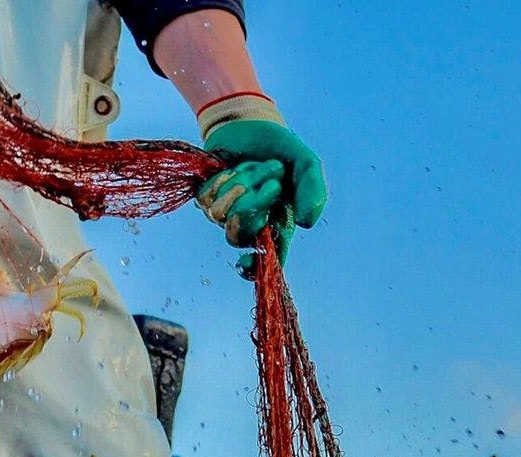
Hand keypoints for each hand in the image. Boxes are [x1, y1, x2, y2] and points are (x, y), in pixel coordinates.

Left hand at [197, 96, 326, 276]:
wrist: (250, 123)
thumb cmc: (280, 148)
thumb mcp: (304, 162)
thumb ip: (313, 188)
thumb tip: (306, 223)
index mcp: (277, 225)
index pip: (266, 258)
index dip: (255, 268)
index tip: (246, 264)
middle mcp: (250, 224)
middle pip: (237, 237)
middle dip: (254, 205)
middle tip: (273, 181)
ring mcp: (225, 213)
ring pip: (220, 214)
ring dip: (241, 184)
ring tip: (255, 167)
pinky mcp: (206, 198)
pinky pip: (206, 198)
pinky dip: (222, 178)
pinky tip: (232, 167)